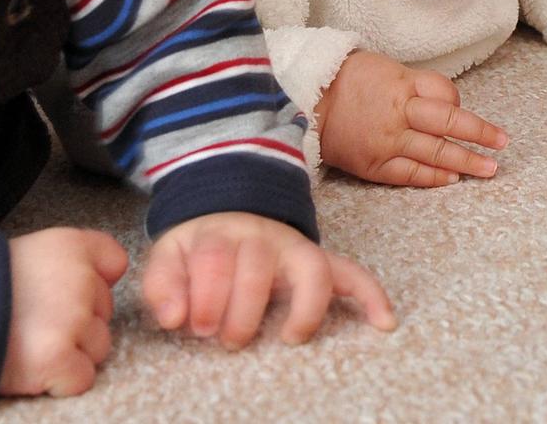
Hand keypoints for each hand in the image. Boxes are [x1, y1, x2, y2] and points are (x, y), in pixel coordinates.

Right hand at [0, 228, 129, 397]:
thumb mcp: (29, 251)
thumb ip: (69, 261)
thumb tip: (109, 275)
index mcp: (72, 246)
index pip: (114, 263)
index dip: (93, 281)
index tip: (64, 290)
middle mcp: (81, 279)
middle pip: (105, 313)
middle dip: (78, 323)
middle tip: (35, 320)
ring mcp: (72, 320)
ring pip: (98, 348)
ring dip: (71, 353)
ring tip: (29, 342)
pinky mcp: (59, 358)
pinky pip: (81, 378)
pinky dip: (60, 380)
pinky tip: (32, 364)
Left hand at [142, 211, 395, 349]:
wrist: (227, 207)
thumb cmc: (198, 248)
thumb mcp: (169, 257)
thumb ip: (164, 286)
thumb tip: (173, 319)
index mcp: (220, 233)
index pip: (215, 257)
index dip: (205, 295)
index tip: (197, 326)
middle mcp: (262, 236)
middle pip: (259, 264)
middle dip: (243, 307)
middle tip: (229, 339)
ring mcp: (294, 247)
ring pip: (310, 267)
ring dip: (304, 306)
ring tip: (291, 337)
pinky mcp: (319, 260)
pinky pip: (353, 271)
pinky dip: (371, 294)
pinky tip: (383, 322)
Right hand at [315, 50, 506, 186]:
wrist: (302, 103)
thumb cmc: (342, 81)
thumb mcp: (381, 67)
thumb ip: (411, 84)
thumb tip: (438, 100)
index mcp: (401, 84)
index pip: (445, 94)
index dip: (459, 104)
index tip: (463, 112)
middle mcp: (399, 112)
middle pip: (450, 123)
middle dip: (481, 135)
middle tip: (502, 144)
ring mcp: (388, 141)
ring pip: (437, 153)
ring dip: (467, 162)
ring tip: (489, 169)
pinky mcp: (375, 164)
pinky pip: (411, 174)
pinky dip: (434, 177)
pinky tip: (452, 179)